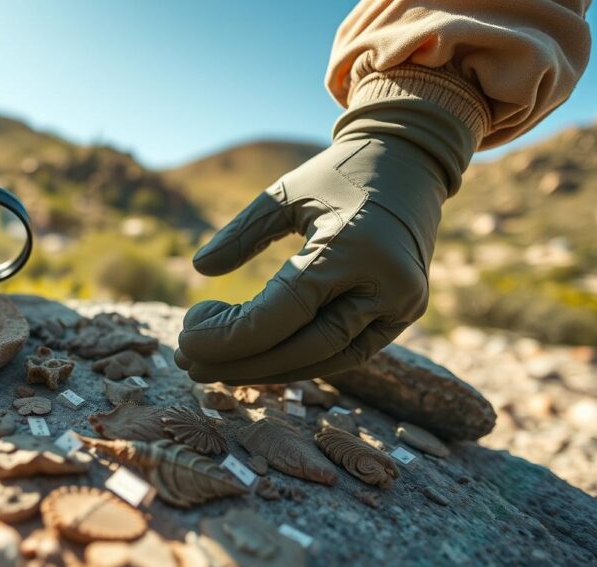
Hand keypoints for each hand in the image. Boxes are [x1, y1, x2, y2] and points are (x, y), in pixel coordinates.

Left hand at [175, 100, 474, 383]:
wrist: (411, 165)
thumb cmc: (339, 173)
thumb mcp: (287, 192)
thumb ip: (243, 231)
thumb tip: (199, 267)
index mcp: (354, 247)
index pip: (285, 310)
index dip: (232, 336)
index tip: (186, 339)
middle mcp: (386, 284)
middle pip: (306, 347)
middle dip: (242, 363)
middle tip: (188, 363)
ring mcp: (402, 305)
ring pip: (328, 359)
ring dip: (267, 371)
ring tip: (212, 368)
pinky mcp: (403, 316)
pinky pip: (347, 353)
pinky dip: (300, 361)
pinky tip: (255, 361)